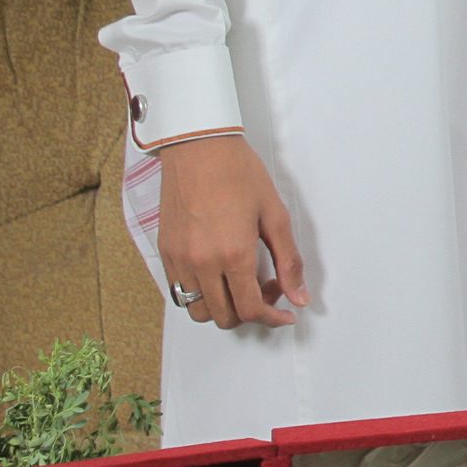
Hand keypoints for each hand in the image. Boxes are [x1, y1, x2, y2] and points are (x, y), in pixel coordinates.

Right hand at [155, 134, 306, 329]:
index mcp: (233, 255)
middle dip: (250, 313)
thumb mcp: (274, 215)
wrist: (199, 148)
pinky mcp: (166, 252)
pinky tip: (219, 272)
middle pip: (224, 317)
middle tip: (267, 288)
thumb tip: (300, 297)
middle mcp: (202, 264)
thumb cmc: (239, 174)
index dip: (272, 318)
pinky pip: (179, 292)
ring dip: (223, 307)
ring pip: (198, 310)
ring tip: (241, 281)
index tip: (285, 313)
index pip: (250, 309)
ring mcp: (180, 260)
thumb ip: (288, 260)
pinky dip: (201, 294)